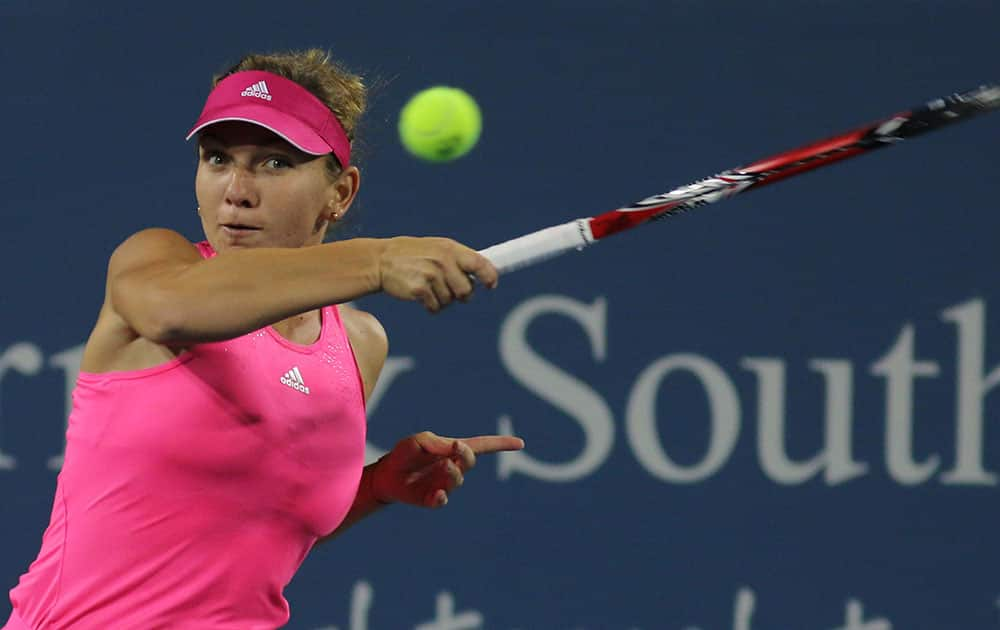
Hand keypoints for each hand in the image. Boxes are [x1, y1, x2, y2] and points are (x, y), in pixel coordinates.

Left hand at [371, 431, 524, 507]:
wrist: (385, 475)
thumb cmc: (404, 454)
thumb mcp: (418, 441)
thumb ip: (436, 442)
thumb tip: (455, 448)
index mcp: (453, 451)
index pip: (482, 446)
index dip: (501, 445)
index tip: (520, 444)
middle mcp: (452, 467)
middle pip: (471, 461)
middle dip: (465, 455)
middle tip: (454, 448)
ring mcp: (444, 484)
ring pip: (457, 480)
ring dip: (451, 472)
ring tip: (441, 466)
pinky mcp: (432, 499)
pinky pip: (442, 500)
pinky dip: (440, 497)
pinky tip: (435, 494)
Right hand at [378, 237, 498, 311]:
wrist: (381, 261)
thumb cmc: (412, 255)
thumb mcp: (436, 248)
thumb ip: (458, 259)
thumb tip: (484, 274)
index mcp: (450, 248)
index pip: (479, 263)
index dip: (489, 276)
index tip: (491, 285)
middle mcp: (443, 261)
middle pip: (466, 290)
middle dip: (461, 294)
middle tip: (449, 289)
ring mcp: (431, 275)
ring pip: (450, 301)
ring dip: (442, 300)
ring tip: (428, 287)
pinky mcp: (419, 290)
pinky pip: (436, 307)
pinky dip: (430, 306)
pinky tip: (420, 295)